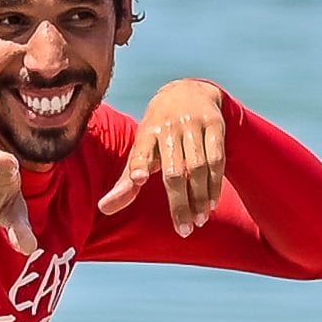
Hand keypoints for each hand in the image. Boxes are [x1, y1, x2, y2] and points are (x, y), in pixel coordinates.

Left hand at [101, 77, 230, 232]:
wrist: (189, 91)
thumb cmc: (159, 131)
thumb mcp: (141, 149)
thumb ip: (126, 181)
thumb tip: (103, 209)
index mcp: (147, 133)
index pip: (141, 151)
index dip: (139, 164)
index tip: (140, 178)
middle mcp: (169, 127)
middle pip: (174, 171)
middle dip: (179, 203)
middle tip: (184, 231)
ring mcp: (193, 125)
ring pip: (198, 168)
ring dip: (200, 198)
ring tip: (198, 221)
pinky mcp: (215, 125)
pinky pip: (218, 160)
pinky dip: (215, 184)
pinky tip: (211, 204)